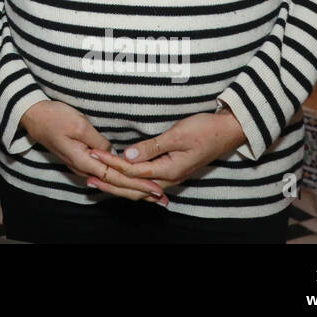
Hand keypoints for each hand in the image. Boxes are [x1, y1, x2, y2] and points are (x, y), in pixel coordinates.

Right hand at [20, 100, 164, 202]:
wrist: (33, 116)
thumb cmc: (54, 118)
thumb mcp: (79, 125)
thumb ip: (98, 141)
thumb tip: (114, 152)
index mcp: (84, 161)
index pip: (117, 178)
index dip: (138, 184)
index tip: (156, 189)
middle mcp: (84, 169)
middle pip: (116, 186)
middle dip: (140, 192)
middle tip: (162, 198)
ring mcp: (82, 166)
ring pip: (112, 183)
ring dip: (133, 189)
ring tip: (151, 195)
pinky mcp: (82, 161)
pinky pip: (106, 176)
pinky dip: (122, 182)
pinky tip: (131, 184)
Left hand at [88, 111, 246, 196]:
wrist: (228, 131)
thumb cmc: (204, 130)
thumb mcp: (177, 135)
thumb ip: (152, 147)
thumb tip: (128, 155)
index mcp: (169, 170)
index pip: (133, 171)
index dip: (111, 164)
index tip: (94, 156)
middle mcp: (169, 178)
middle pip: (134, 186)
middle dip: (110, 182)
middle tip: (88, 179)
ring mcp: (171, 176)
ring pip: (139, 186)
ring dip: (118, 184)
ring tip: (98, 182)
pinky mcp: (172, 170)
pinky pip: (146, 181)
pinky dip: (130, 181)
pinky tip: (121, 180)